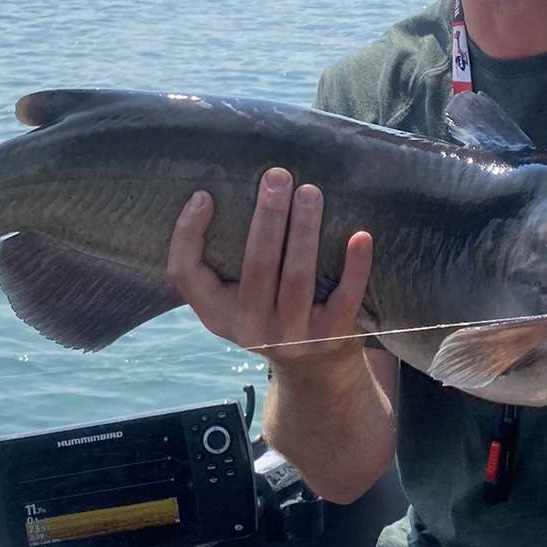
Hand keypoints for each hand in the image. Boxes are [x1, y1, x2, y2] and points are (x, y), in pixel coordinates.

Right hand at [165, 167, 372, 372]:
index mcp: (218, 313)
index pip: (186, 273)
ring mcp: (294, 337)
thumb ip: (219, 261)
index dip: (188, 234)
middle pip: (257, 266)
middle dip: (267, 217)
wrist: (315, 370)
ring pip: (297, 278)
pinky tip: (360, 235)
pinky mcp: (333, 336)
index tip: (204, 195)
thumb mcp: (232, 299)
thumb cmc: (268, 313)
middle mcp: (251, 328)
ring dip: (304, 231)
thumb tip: (209, 197)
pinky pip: (346, 298)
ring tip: (310, 192)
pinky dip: (355, 266)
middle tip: (278, 176)